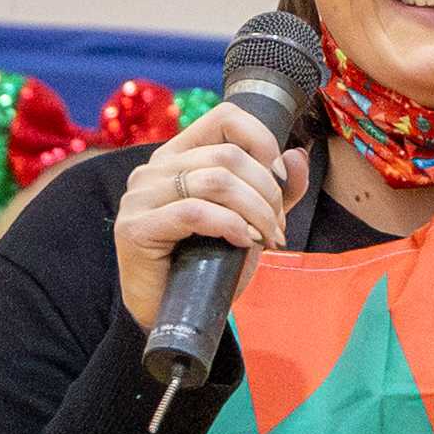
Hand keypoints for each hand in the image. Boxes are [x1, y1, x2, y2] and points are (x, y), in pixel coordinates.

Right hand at [113, 104, 312, 336]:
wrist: (173, 315)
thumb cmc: (208, 266)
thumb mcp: (252, 222)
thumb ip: (277, 191)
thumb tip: (297, 155)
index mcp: (179, 156)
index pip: (226, 119)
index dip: (262, 143)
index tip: (278, 183)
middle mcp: (155, 169)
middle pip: (228, 155)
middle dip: (267, 193)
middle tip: (276, 228)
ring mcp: (141, 196)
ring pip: (216, 181)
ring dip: (255, 212)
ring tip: (266, 239)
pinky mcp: (136, 228)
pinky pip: (195, 212)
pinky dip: (230, 226)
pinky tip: (242, 242)